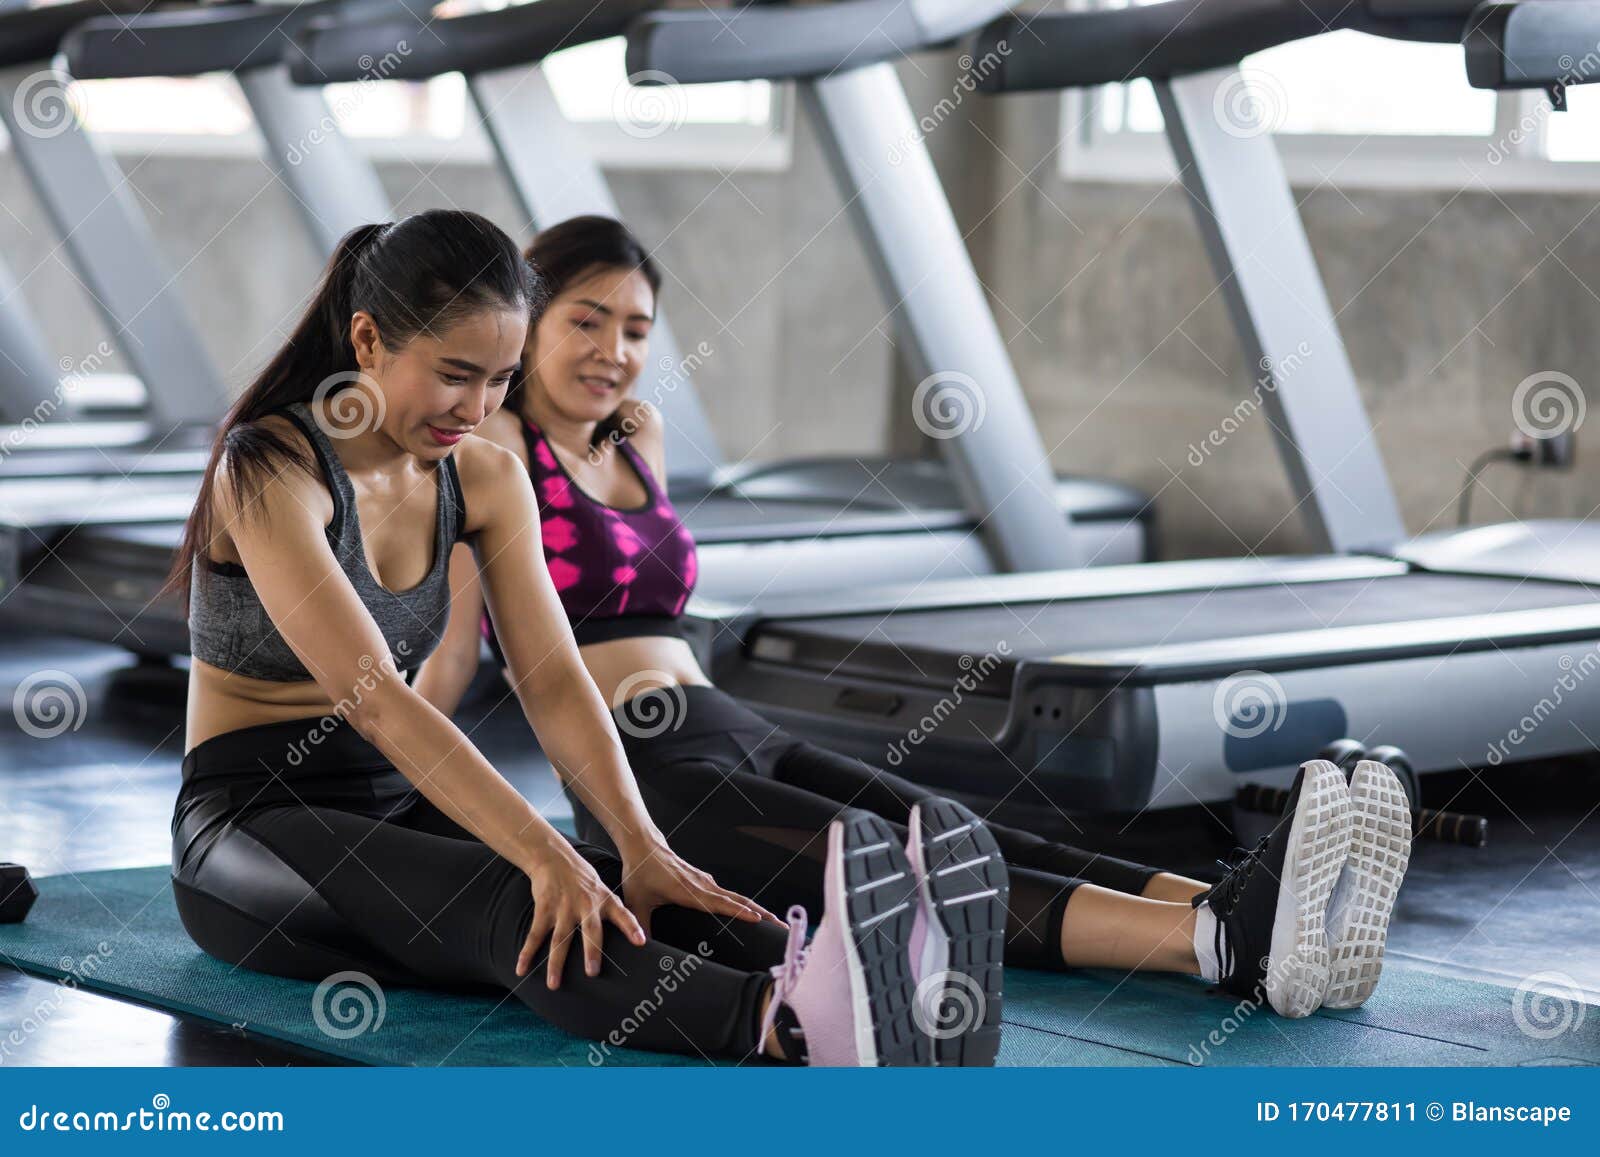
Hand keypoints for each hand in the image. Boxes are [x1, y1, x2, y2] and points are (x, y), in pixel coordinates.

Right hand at [517, 842, 645, 989]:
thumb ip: (613, 912)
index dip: (632, 928)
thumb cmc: (584, 880)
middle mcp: (586, 905)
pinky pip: (535, 935)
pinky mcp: (544, 909)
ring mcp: (564, 907)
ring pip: (560, 940)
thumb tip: (632, 938)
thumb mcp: (603, 890)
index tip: (641, 942)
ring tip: (554, 985)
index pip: (623, 914)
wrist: (554, 858)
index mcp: (605, 900)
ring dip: (556, 964)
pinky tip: (521, 970)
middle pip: (590, 931)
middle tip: (592, 973)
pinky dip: (527, 953)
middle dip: (592, 952)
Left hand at [618, 839, 782, 937]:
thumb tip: (641, 946)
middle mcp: (703, 885)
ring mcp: (706, 882)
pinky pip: (730, 895)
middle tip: (783, 927)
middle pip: (739, 901)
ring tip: (777, 924)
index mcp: (689, 891)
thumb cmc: (641, 872)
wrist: (644, 845)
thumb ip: (640, 924)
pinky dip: (746, 905)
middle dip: (763, 914)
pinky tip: (753, 915)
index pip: (720, 904)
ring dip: (758, 910)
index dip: (739, 912)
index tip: (759, 919)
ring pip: (738, 897)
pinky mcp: (705, 882)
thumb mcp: (636, 901)